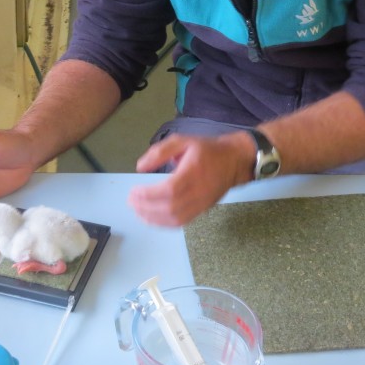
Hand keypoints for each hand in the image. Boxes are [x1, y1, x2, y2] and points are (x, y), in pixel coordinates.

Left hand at [127, 132, 250, 226]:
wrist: (234, 161)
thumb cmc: (206, 149)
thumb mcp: (182, 141)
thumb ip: (160, 152)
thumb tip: (140, 167)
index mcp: (193, 171)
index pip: (169, 190)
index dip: (149, 195)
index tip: (134, 192)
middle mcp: (199, 191)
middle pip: (170, 207)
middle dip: (146, 207)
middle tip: (131, 201)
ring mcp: (202, 204)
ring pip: (175, 218)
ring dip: (153, 218)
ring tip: (137, 211)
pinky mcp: (202, 210)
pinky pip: (182, 222)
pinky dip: (164, 223)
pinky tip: (152, 218)